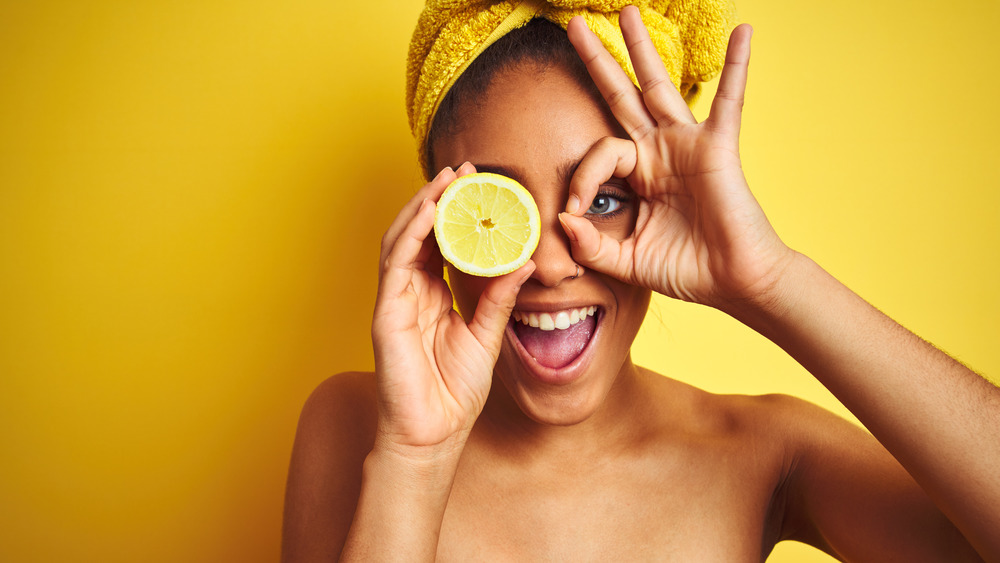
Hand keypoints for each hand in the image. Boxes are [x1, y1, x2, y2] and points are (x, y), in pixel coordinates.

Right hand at [371, 162, 534, 455]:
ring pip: (402, 239)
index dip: (456, 213)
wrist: (433, 435)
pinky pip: (395, 264)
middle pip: (419, 233)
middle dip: (438, 198)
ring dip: (422, 206)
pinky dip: (410, 233)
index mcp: (433, 296)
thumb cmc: (453, 392)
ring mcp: (395, 300)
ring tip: (446, 180)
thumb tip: (523, 262)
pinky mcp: (386, 312)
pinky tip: (428, 212)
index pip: (441, 243)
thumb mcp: (486, 336)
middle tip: (463, 169)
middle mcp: (411, 292)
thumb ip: (499, 299)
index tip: (479, 186)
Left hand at [560, 7, 793, 309]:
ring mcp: (687, 144)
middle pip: (621, 96)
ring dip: (642, 49)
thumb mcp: (627, 261)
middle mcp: (659, 151)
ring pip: (659, 87)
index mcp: (639, 174)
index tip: (573, 211)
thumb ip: (592, 245)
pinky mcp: (718, 147)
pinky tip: (744, 32)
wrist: (733, 283)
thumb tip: (562, 220)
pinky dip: (737, 67)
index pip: (599, 155)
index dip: (580, 179)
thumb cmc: (687, 270)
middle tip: (573, 26)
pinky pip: (728, 101)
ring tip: (626, 13)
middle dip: (598, 61)